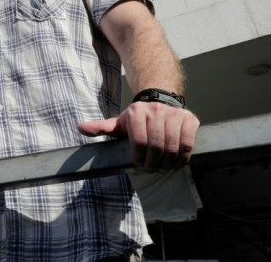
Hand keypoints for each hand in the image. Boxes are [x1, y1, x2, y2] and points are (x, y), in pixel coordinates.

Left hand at [78, 101, 199, 172]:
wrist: (160, 99)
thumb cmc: (138, 117)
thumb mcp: (119, 122)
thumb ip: (102, 127)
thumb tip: (80, 128)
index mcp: (136, 112)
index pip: (139, 142)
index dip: (139, 158)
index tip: (139, 165)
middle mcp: (156, 110)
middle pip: (157, 146)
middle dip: (153, 163)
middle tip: (151, 169)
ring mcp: (174, 114)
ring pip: (173, 147)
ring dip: (168, 163)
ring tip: (163, 168)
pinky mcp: (190, 119)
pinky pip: (188, 144)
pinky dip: (183, 158)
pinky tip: (176, 162)